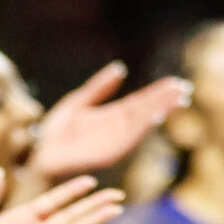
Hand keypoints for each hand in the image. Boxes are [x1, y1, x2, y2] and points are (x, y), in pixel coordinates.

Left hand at [29, 61, 189, 180]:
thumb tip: (120, 68)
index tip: (175, 83)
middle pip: (145, 111)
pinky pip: (129, 138)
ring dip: (159, 111)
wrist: (39, 155)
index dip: (156, 93)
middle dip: (164, 101)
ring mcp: (113, 141)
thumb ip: (98, 87)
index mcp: (109, 116)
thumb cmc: (53, 133)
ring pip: (141, 123)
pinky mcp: (108, 153)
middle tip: (184, 89)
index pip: (139, 102)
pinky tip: (155, 116)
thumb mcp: (77, 102)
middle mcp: (115, 128)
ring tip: (175, 99)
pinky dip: (142, 127)